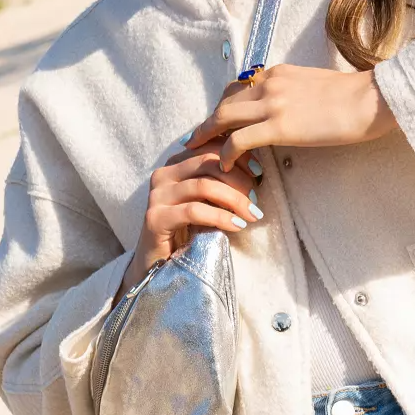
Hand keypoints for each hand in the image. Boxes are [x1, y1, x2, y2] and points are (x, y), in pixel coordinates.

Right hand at [123, 146, 262, 289]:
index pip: (209, 148)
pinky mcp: (155, 218)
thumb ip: (220, 183)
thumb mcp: (208, 202)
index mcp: (175, 164)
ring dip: (234, 199)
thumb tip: (255, 171)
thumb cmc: (190, 231)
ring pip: (202, 185)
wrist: (160, 266)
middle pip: (207, 162)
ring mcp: (156, 196)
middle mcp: (163, 175)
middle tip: (256, 198)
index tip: (259, 172)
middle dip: (238, 178)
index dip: (237, 156)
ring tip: (252, 214)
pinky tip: (237, 226)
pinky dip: (220, 217)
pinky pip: (194, 211)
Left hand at [182, 65, 395, 171]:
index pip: (239, 89)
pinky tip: (223, 166)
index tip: (216, 123)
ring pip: (224, 118)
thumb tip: (290, 113)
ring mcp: (272, 104)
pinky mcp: (279, 127)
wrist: (370, 99)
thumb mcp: (316, 86)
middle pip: (225, 102)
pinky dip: (225, 153)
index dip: (224, 108)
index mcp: (278, 74)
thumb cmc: (354, 97)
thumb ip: (295, 95)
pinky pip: (239, 140)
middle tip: (194, 140)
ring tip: (199, 154)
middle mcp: (269, 84)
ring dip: (207, 137)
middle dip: (207, 122)